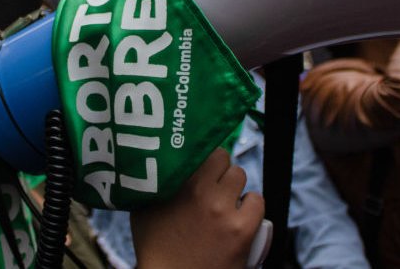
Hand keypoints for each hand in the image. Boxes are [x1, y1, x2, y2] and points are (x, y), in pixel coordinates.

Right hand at [131, 148, 263, 268]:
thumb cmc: (155, 249)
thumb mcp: (143, 209)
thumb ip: (152, 183)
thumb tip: (163, 163)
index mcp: (176, 183)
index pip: (200, 149)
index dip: (202, 158)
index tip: (201, 169)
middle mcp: (200, 192)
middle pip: (222, 159)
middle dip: (219, 171)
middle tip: (214, 187)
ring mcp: (223, 210)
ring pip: (240, 176)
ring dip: (234, 187)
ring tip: (226, 202)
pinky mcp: (242, 230)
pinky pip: (257, 201)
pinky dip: (251, 206)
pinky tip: (241, 215)